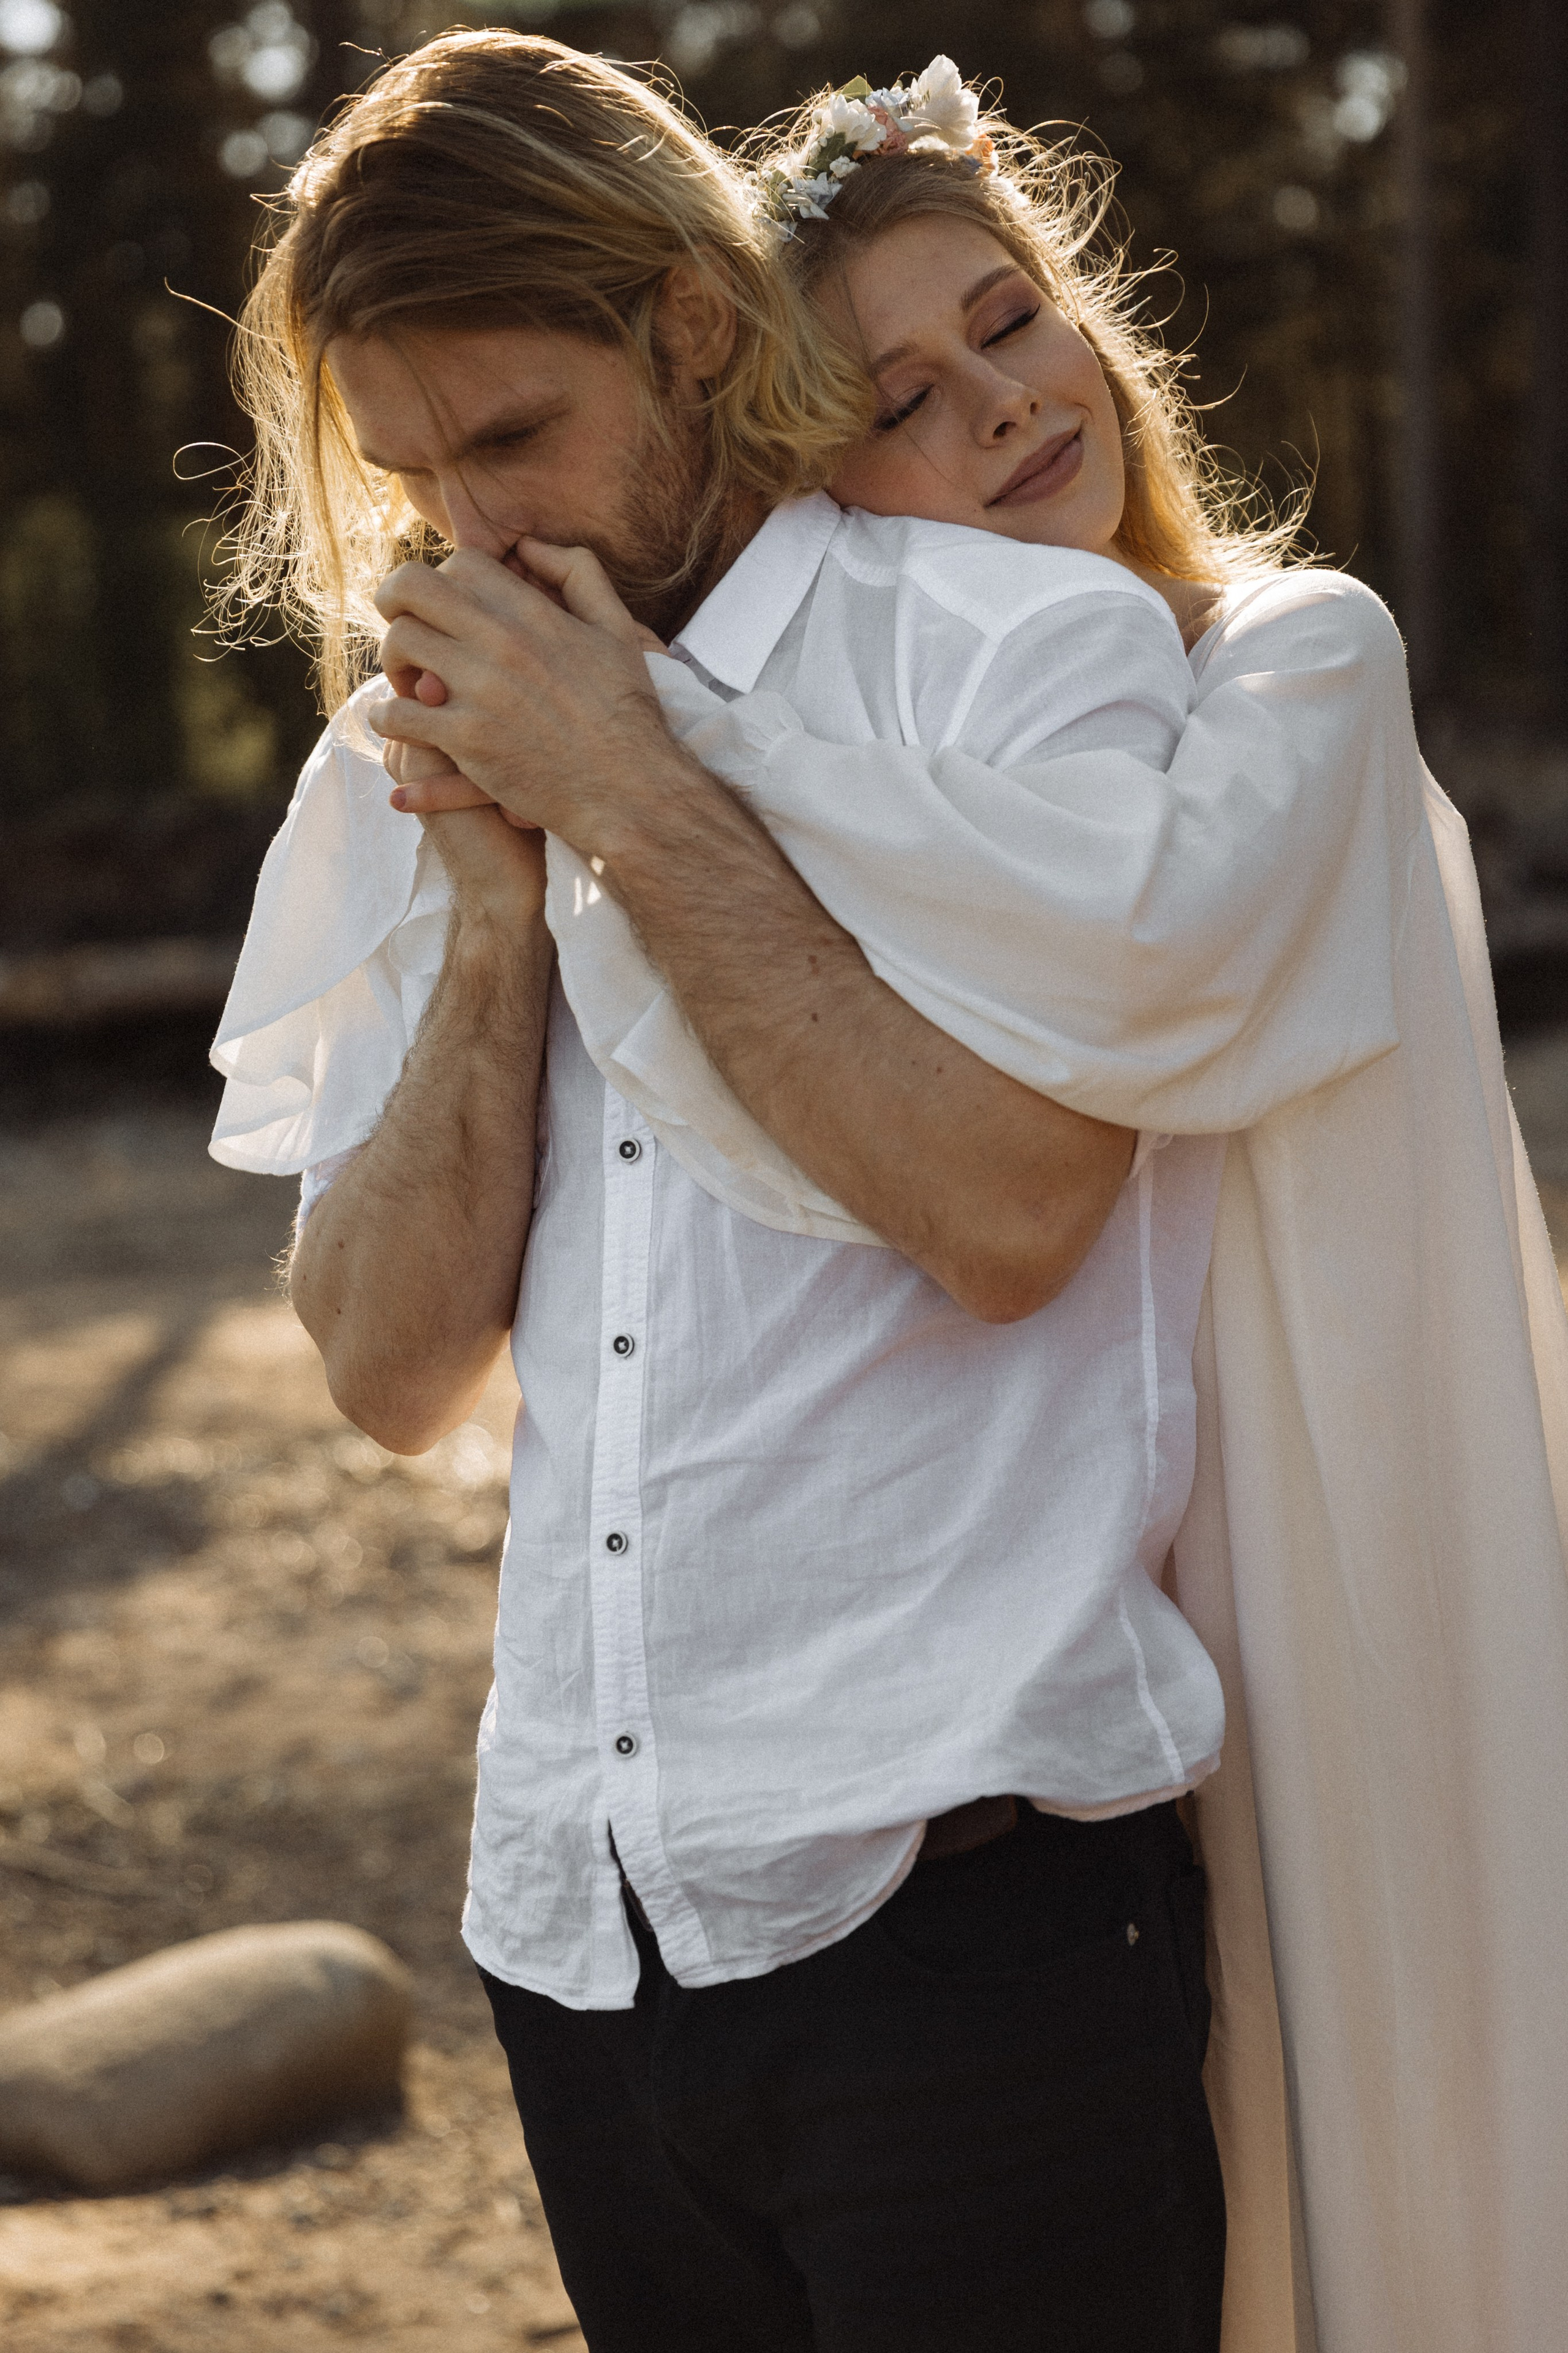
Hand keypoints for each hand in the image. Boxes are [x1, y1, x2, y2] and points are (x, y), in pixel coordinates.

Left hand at [369, 540, 687, 853]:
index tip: (449, 611)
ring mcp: (479, 691)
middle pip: (410, 589)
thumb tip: (529, 546)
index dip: (447, 583)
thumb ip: (580, 573)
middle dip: (395, 602)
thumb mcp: (617, 629)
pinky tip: (396, 723)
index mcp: (532, 611)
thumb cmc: (626, 711)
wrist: (630, 788)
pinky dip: (386, 718)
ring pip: (398, 645)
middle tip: (405, 630)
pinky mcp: (466, 740)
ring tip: (408, 682)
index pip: (460, 564)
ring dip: (394, 662)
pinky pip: (396, 714)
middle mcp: (500, 642)